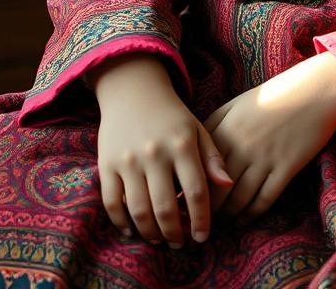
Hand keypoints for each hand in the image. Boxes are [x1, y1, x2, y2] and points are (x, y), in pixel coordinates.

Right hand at [90, 54, 234, 247]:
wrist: (133, 90)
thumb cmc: (171, 115)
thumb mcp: (197, 130)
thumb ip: (212, 158)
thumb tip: (228, 185)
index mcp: (182, 144)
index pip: (196, 191)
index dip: (201, 219)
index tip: (203, 237)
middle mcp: (155, 153)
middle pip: (165, 207)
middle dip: (175, 234)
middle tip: (180, 244)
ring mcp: (128, 159)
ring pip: (138, 210)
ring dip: (150, 233)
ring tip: (160, 239)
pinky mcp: (106, 164)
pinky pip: (111, 202)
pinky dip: (121, 223)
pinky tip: (133, 231)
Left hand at [203, 52, 335, 221]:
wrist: (315, 91)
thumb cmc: (275, 95)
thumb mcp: (238, 102)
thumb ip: (215, 122)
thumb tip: (196, 149)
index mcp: (227, 128)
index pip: (201, 167)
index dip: (193, 187)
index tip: (188, 200)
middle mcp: (242, 145)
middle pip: (217, 187)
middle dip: (207, 207)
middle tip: (203, 218)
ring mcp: (265, 158)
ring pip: (238, 198)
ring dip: (228, 214)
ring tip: (222, 221)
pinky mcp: (286, 168)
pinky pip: (264, 199)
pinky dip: (251, 213)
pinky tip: (244, 219)